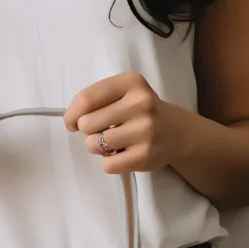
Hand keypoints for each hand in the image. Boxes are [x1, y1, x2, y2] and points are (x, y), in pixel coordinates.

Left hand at [64, 73, 184, 173]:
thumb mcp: (125, 93)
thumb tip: (71, 120)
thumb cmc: (141, 112)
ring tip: (112, 143)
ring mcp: (144, 131)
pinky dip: (109, 162)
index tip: (71, 122)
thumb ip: (98, 100)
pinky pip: (108, 165)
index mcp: (131, 83)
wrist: (177, 133)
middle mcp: (140, 104)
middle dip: (87, 131)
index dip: (72, 114)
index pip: (87, 98)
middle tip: (101, 131)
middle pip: (87, 123)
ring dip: (97, 147)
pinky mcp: (144, 156)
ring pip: (95, 145)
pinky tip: (122, 154)